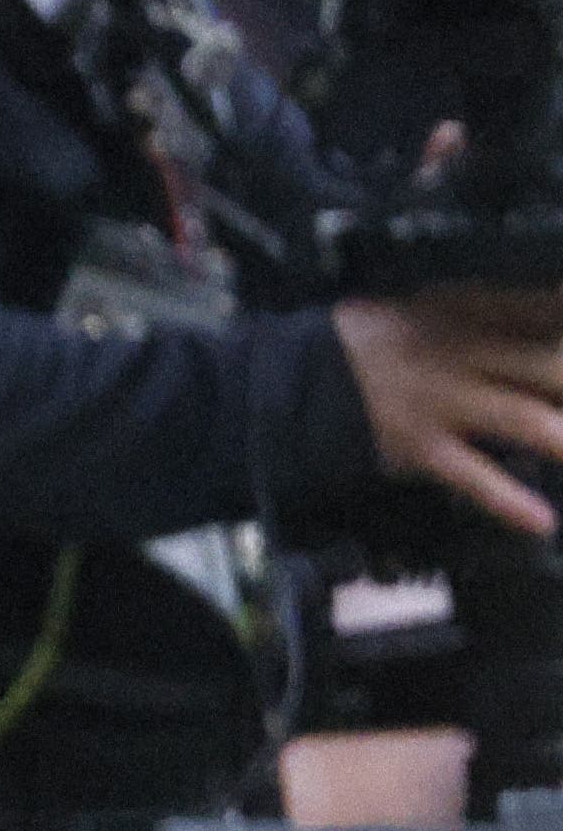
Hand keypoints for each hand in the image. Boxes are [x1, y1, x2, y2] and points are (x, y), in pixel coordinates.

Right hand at [333, 293, 562, 538]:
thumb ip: (483, 314)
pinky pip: (472, 474)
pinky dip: (509, 500)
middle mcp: (460, 351)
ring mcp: (441, 399)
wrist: (294, 375)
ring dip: (562, 439)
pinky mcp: (420, 442)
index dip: (562, 325)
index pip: (541, 314)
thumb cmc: (370, 346)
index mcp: (465, 313)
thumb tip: (547, 313)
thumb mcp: (426, 311)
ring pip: (523, 418)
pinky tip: (541, 520)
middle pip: (550, 366)